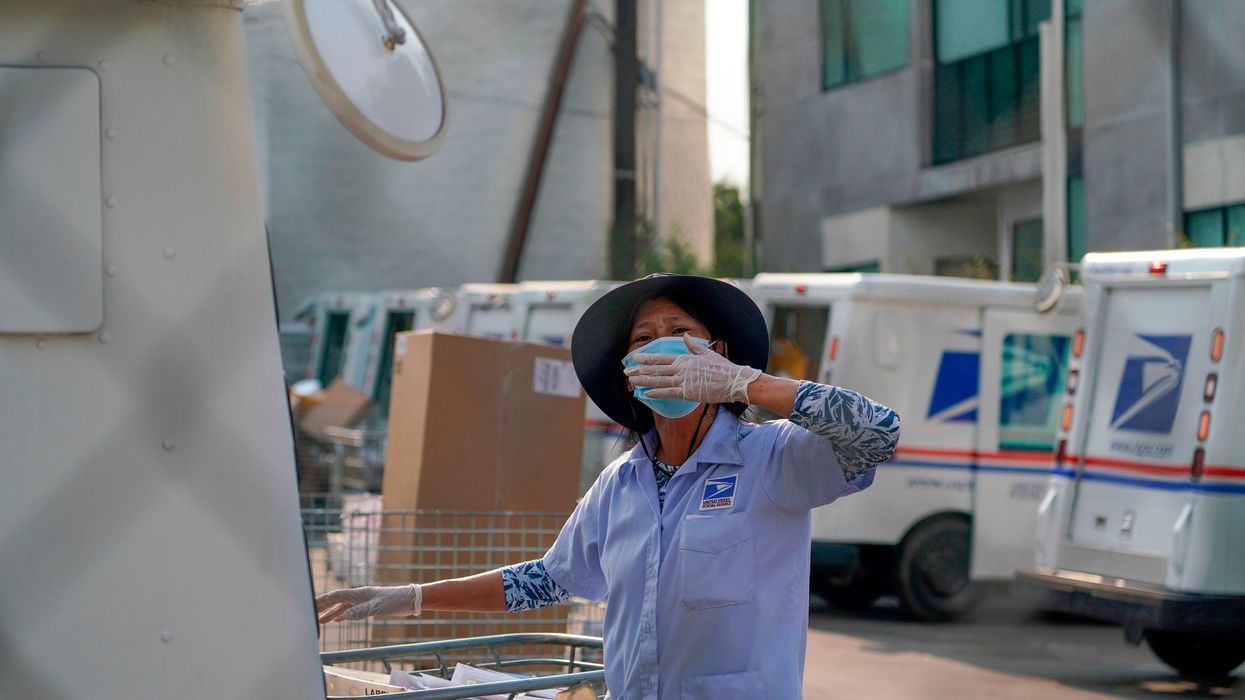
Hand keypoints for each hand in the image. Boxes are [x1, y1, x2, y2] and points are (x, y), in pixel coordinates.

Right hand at [315, 584, 420, 622]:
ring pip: (342, 606)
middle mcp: (358, 596)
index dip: (322, 600)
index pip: (335, 596)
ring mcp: (363, 601)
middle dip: (322, 606)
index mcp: (358, 594)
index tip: (309, 605)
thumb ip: (360, 611)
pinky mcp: (369, 606)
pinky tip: (337, 619)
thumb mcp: (377, 607)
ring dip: (330, 613)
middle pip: (335, 600)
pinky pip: (350, 610)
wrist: (410, 600)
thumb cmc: (395, 601)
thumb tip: (342, 616)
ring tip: (319, 621)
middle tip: (309, 613)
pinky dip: (342, 615)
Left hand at [624, 333, 761, 403]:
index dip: (647, 358)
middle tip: (627, 371)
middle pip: (656, 370)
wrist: (733, 381)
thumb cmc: (722, 368)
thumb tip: (686, 336)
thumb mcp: (707, 353)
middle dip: (640, 371)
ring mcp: (684, 381)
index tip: (635, 357)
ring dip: (644, 381)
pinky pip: (668, 393)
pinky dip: (656, 393)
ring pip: (659, 381)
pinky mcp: (688, 392)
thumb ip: (693, 346)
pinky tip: (646, 394)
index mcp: (685, 359)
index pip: (661, 358)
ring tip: (632, 381)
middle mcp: (682, 369)